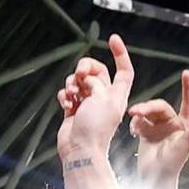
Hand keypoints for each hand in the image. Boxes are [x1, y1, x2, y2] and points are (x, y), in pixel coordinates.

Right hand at [57, 35, 135, 167]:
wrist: (80, 150)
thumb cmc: (95, 129)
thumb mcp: (101, 98)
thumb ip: (95, 81)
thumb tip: (84, 79)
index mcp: (116, 95)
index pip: (123, 70)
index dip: (120, 53)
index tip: (112, 39)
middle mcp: (103, 98)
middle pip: (95, 70)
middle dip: (84, 68)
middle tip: (79, 74)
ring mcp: (88, 104)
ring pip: (78, 81)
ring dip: (72, 83)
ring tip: (72, 95)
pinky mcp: (74, 110)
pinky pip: (67, 93)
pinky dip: (64, 95)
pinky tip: (66, 104)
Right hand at [128, 68, 188, 187]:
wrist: (154, 179)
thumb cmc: (171, 166)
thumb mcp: (183, 148)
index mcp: (184, 125)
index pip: (187, 103)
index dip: (187, 88)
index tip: (186, 73)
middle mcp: (172, 124)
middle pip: (159, 107)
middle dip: (147, 107)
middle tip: (135, 111)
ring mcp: (158, 128)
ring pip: (148, 112)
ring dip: (139, 114)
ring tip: (132, 118)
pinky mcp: (146, 133)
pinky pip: (140, 122)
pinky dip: (136, 123)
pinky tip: (133, 130)